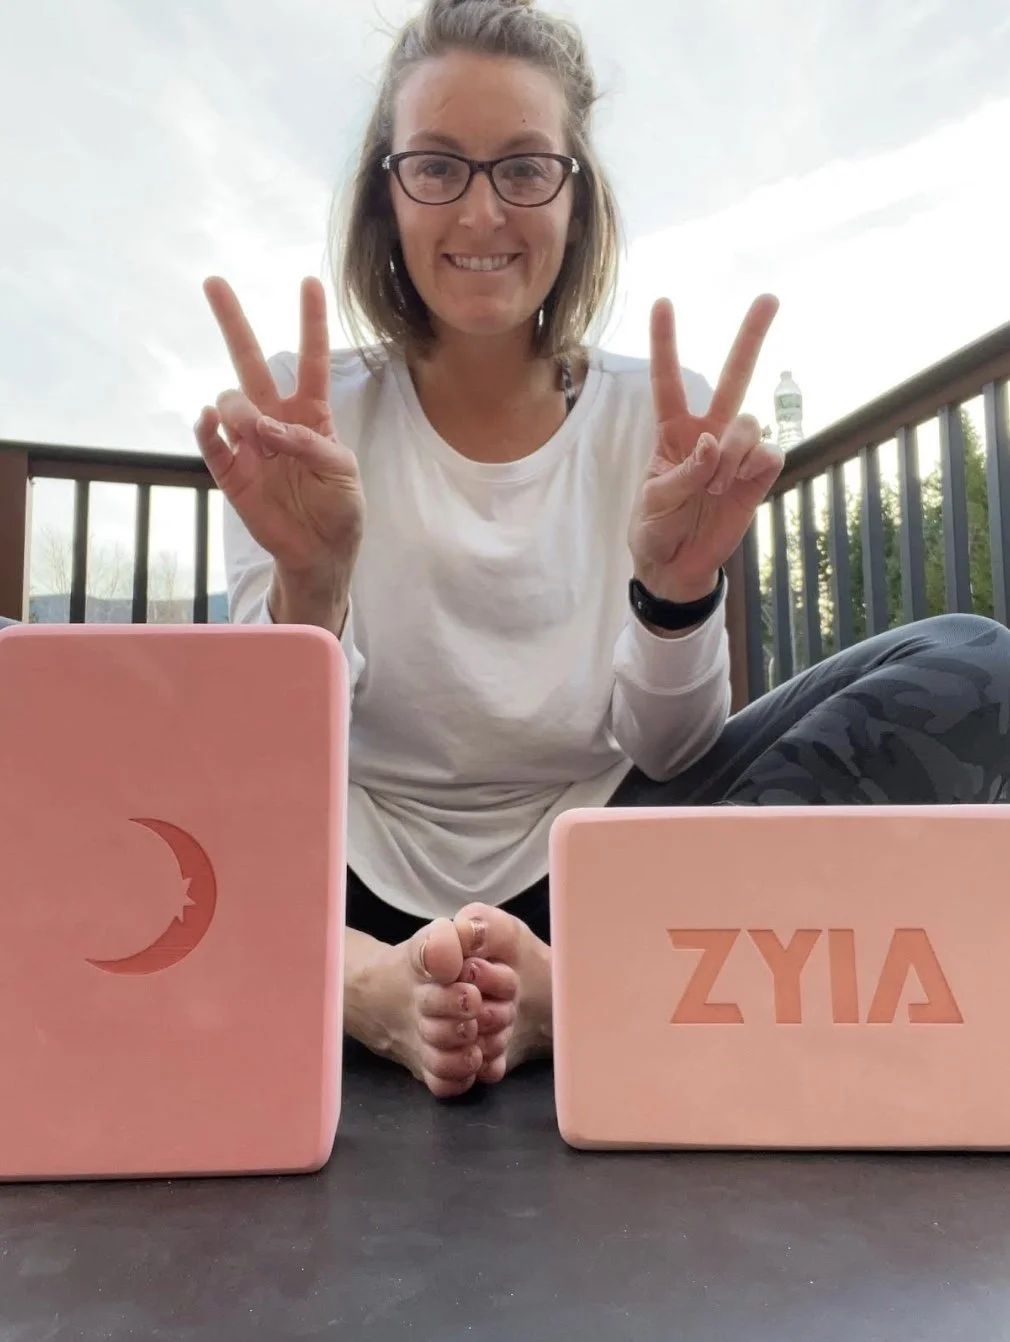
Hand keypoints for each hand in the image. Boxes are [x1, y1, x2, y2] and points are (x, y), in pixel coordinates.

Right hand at [195, 276, 363, 588]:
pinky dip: (207, 430)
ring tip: (256, 433)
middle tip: (214, 282)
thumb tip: (268, 429)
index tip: (308, 282)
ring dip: (240, 408)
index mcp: (311, 415)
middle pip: (251, 362)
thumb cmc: (339, 509)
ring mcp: (249, 443)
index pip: (311, 360)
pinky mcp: (230, 471)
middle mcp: (276, 420)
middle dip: (233, 322)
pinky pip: (211, 443)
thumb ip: (313, 445)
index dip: (311, 322)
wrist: (319, 553)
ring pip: (230, 401)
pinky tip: (210, 421)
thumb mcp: (343, 473)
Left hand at [628, 294, 783, 605]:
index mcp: (673, 433)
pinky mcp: (759, 476)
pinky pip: (769, 453)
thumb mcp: (654, 503)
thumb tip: (713, 445)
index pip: (668, 381)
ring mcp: (737, 454)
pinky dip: (753, 466)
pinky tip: (739, 485)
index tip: (663, 301)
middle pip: (733, 377)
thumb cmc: (657, 528)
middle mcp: (709, 434)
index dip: (665, 343)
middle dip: (750, 338)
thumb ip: (682, 473)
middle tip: (769, 297)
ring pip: (750, 422)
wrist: (678, 567)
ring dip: (733, 452)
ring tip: (716, 486)